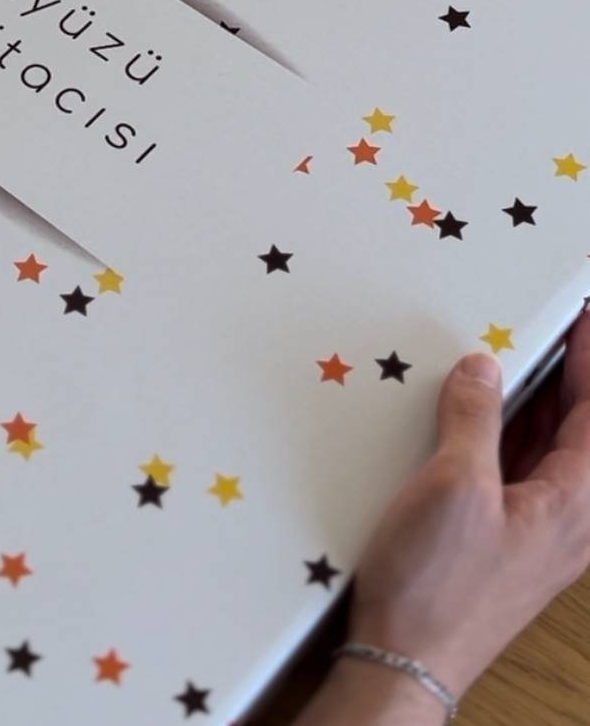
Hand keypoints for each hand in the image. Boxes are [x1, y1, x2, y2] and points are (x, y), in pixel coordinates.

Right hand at [348, 314, 589, 696]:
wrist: (407, 660)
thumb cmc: (438, 586)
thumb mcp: (454, 486)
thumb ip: (474, 420)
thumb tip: (483, 367)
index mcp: (575, 505)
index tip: (582, 319)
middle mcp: (568, 520)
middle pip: (581, 434)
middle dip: (571, 380)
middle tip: (551, 332)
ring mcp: (536, 534)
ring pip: (551, 453)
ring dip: (538, 404)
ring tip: (515, 360)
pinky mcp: (502, 542)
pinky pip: (518, 472)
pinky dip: (507, 434)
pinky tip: (477, 418)